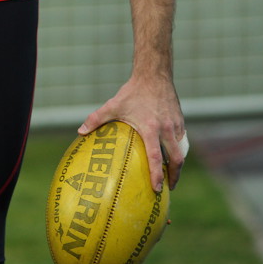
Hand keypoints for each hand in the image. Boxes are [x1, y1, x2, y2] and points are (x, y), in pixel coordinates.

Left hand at [77, 75, 185, 191]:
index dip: (157, 175)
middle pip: (176, 159)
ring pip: (181, 150)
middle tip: (168, 188)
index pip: (156, 157)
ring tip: (172, 175)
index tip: (157, 189)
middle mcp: (166, 129)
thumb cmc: (132, 92)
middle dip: (174, 176)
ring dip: (178, 164)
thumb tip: (80, 132)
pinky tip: (172, 154)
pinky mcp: (180, 120)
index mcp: (150, 128)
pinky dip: (178, 150)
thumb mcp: (113, 105)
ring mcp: (176, 125)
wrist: (154, 74)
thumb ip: (96, 119)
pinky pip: (182, 140)